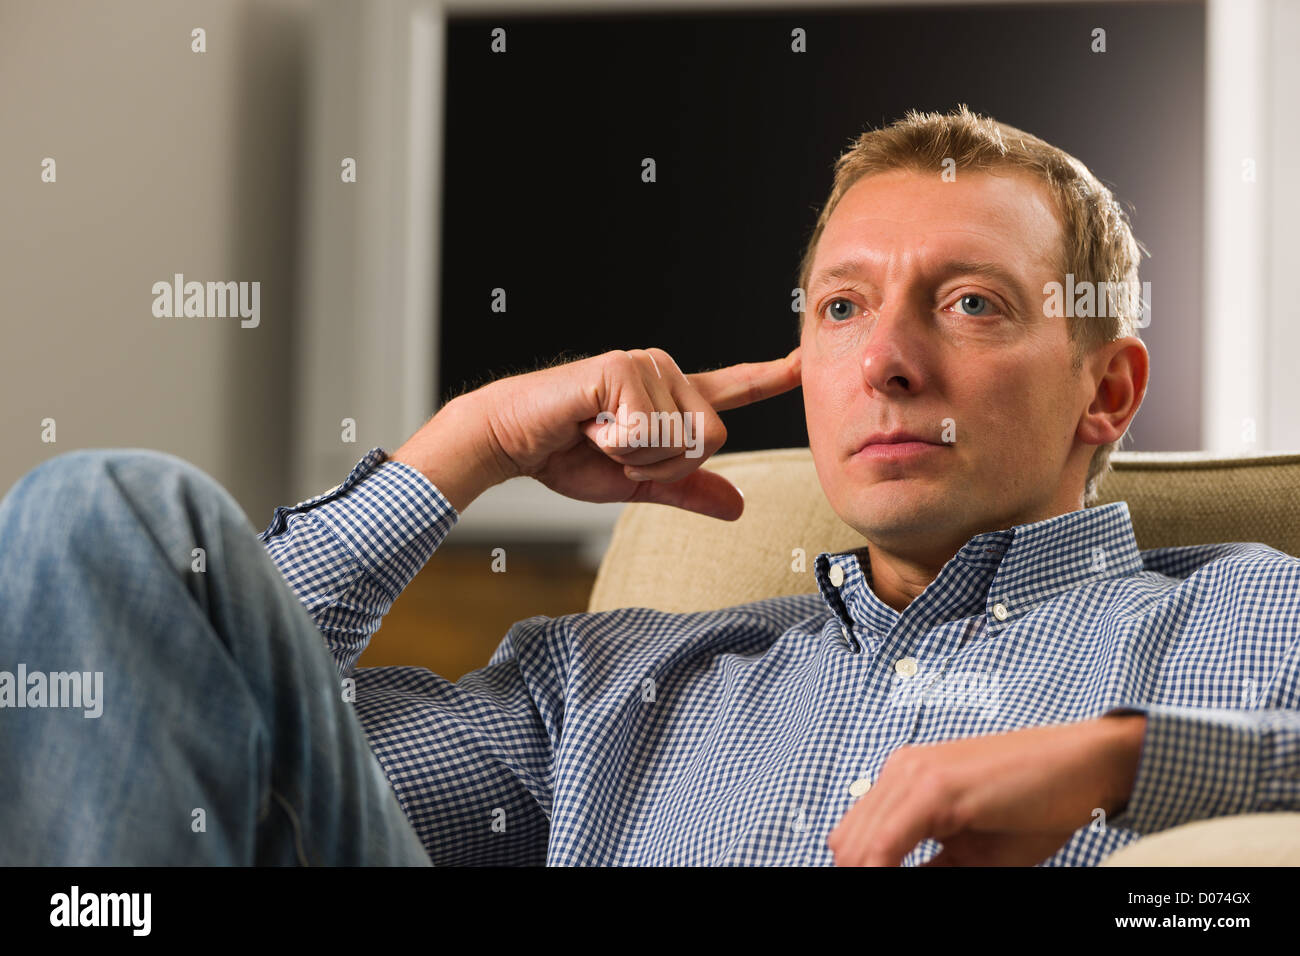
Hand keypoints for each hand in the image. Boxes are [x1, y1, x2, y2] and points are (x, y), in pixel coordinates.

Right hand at [392, 346, 801, 517]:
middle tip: (620, 452)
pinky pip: (649, 429)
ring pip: (683, 437)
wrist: (511, 442)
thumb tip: (739, 507)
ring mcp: (645, 366)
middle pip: (713, 436)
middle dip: (666, 466)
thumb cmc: (566, 455)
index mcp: (671, 398)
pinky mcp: (621, 369)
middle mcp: (664, 373)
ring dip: (637, 457)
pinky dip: (617, 445)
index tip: (803, 363)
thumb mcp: (637, 483)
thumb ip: (687, 490)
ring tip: (599, 436)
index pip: (731, 388)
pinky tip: (589, 427)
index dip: (769, 378)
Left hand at [826, 714, 1146, 865]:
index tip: (874, 895)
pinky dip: (883, 872)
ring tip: (890, 897)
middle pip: (848, 844)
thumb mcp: (971, 851)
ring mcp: (913, 775)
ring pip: (858, 847)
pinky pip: (885, 845)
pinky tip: (897, 886)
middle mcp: (900, 771)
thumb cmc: (1036, 803)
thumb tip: (893, 884)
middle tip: (878, 904)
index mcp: (904, 780)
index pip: (856, 838)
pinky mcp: (935, 789)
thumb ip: (930, 869)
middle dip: (861, 877)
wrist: (1083, 766)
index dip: (861, 873)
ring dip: (871, 876)